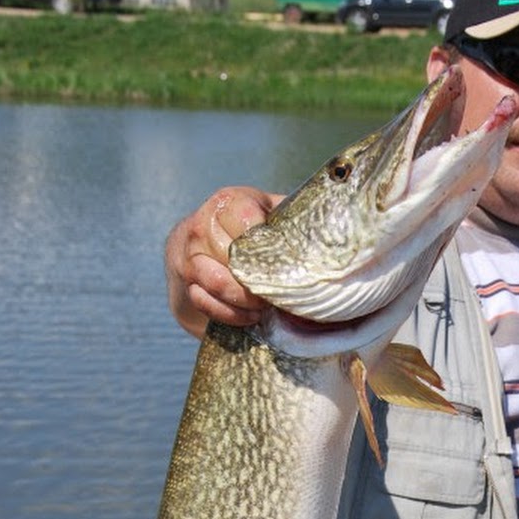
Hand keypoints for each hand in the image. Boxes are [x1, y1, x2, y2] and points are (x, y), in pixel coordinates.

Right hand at [164, 186, 284, 336]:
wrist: (206, 242)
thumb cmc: (252, 227)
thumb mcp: (272, 211)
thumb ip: (293, 218)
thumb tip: (331, 230)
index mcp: (229, 202)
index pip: (249, 225)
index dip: (270, 248)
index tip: (290, 263)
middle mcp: (203, 225)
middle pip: (233, 257)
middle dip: (261, 279)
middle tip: (283, 290)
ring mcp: (191, 256)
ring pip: (217, 282)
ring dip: (246, 300)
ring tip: (267, 305)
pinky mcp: (187, 284)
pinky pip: (206, 303)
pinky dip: (232, 314)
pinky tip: (251, 316)